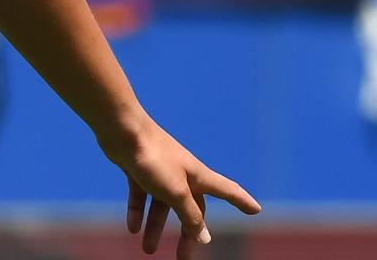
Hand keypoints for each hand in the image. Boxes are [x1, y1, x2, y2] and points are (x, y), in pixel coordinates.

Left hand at [101, 115, 259, 257]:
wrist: (120, 129)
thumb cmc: (153, 158)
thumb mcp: (176, 193)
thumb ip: (190, 216)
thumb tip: (204, 238)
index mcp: (198, 176)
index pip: (228, 191)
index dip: (242, 201)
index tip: (256, 210)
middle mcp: (182, 173)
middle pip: (191, 208)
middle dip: (187, 233)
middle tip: (182, 257)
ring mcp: (160, 170)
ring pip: (162, 205)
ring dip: (155, 227)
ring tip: (147, 250)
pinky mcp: (139, 168)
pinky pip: (141, 195)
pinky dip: (138, 211)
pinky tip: (132, 228)